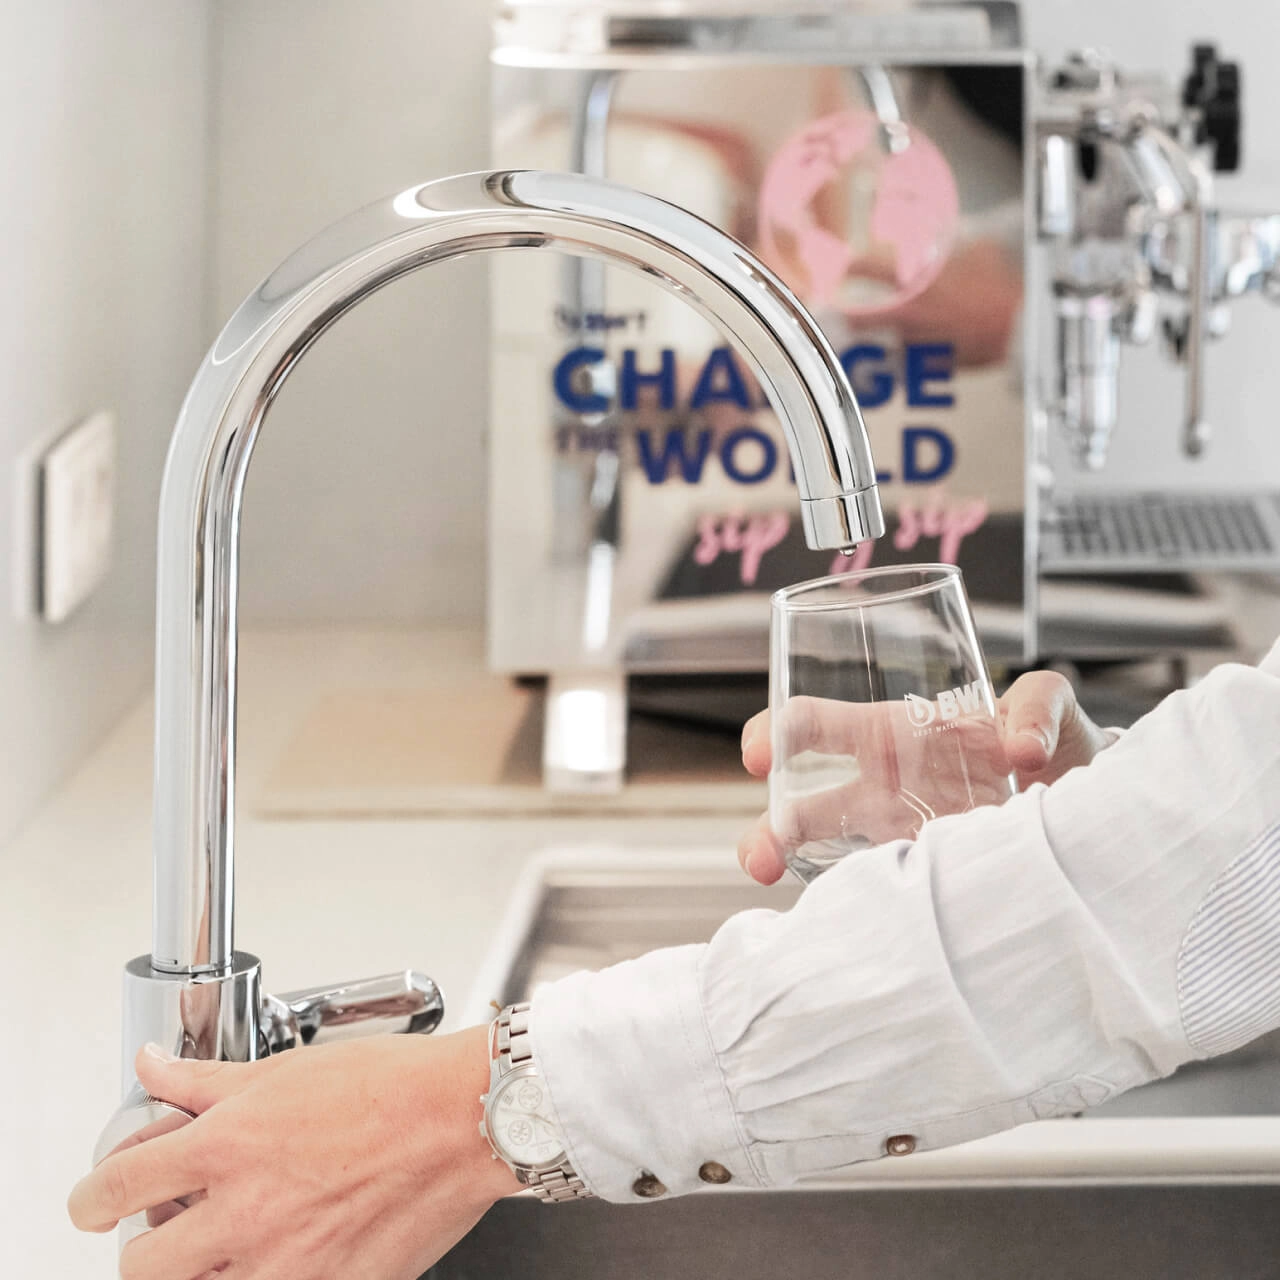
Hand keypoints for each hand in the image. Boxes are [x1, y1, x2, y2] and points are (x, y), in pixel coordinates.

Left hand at [68, 1029, 519, 1279]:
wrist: (464, 1120)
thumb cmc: (389, 1086)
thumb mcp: (283, 1071)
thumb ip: (205, 1081)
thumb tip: (156, 1069)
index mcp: (227, 1148)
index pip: (114, 1191)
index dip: (91, 1200)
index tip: (99, 1202)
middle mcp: (244, 1215)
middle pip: (139, 1267)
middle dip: (146, 1245)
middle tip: (174, 1224)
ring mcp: (284, 1265)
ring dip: (199, 1272)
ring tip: (231, 1243)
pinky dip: (263, 1276)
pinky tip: (288, 1251)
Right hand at [738, 670, 1114, 884]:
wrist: (1092, 809)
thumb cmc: (1053, 743)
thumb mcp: (1054, 709)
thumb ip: (1041, 709)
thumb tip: (1021, 749)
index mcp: (893, 735)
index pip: (813, 726)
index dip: (776, 733)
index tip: (760, 757)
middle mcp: (883, 791)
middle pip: (802, 808)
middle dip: (768, 831)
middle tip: (759, 858)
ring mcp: (900, 843)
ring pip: (827, 865)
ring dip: (802, 884)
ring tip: (790, 910)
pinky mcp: (927, 886)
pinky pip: (882, 903)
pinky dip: (862, 919)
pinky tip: (854, 939)